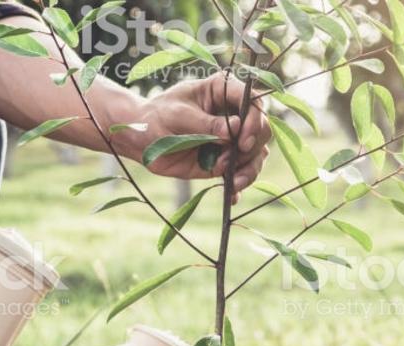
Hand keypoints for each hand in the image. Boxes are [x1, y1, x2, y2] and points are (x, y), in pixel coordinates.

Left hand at [130, 73, 269, 194]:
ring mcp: (231, 140)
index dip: (254, 119)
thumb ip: (206, 124)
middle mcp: (233, 115)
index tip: (243, 139)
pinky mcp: (225, 161)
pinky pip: (242, 173)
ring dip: (250, 169)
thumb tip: (234, 129)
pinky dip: (239, 185)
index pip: (252, 101)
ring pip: (257, 154)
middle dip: (253, 146)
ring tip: (234, 181)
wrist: (141, 140)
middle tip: (237, 156)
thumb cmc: (156, 117)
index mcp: (223, 92)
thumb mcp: (178, 115)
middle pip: (262, 129)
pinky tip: (232, 195)